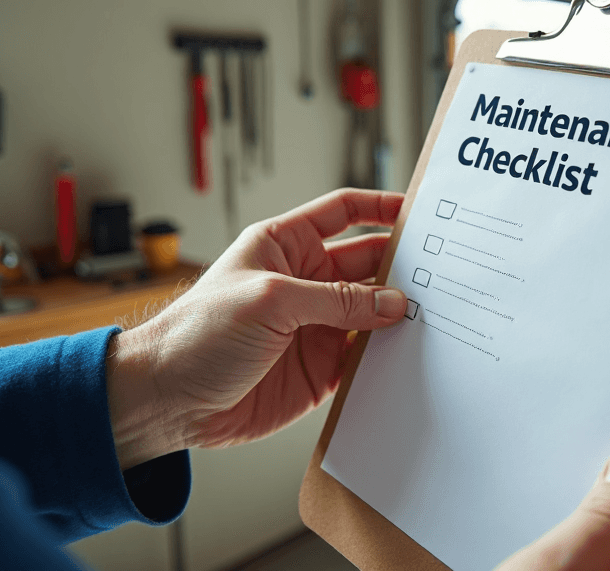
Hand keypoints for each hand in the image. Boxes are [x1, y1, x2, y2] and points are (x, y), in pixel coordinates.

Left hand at [106, 189, 408, 468]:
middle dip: (403, 266)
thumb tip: (391, 303)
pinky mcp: (321, 369)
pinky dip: (388, 357)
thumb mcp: (269, 301)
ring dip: (399, 315)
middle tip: (442, 272)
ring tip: (436, 314)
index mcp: (286, 247)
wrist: (167, 401)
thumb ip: (335, 300)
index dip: (381, 208)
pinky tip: (410, 355)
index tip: (419, 211)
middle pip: (369, 263)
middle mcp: (306, 283)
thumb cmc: (195, 335)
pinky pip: (366, 358)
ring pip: (374, 313)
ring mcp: (316, 326)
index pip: (344, 214)